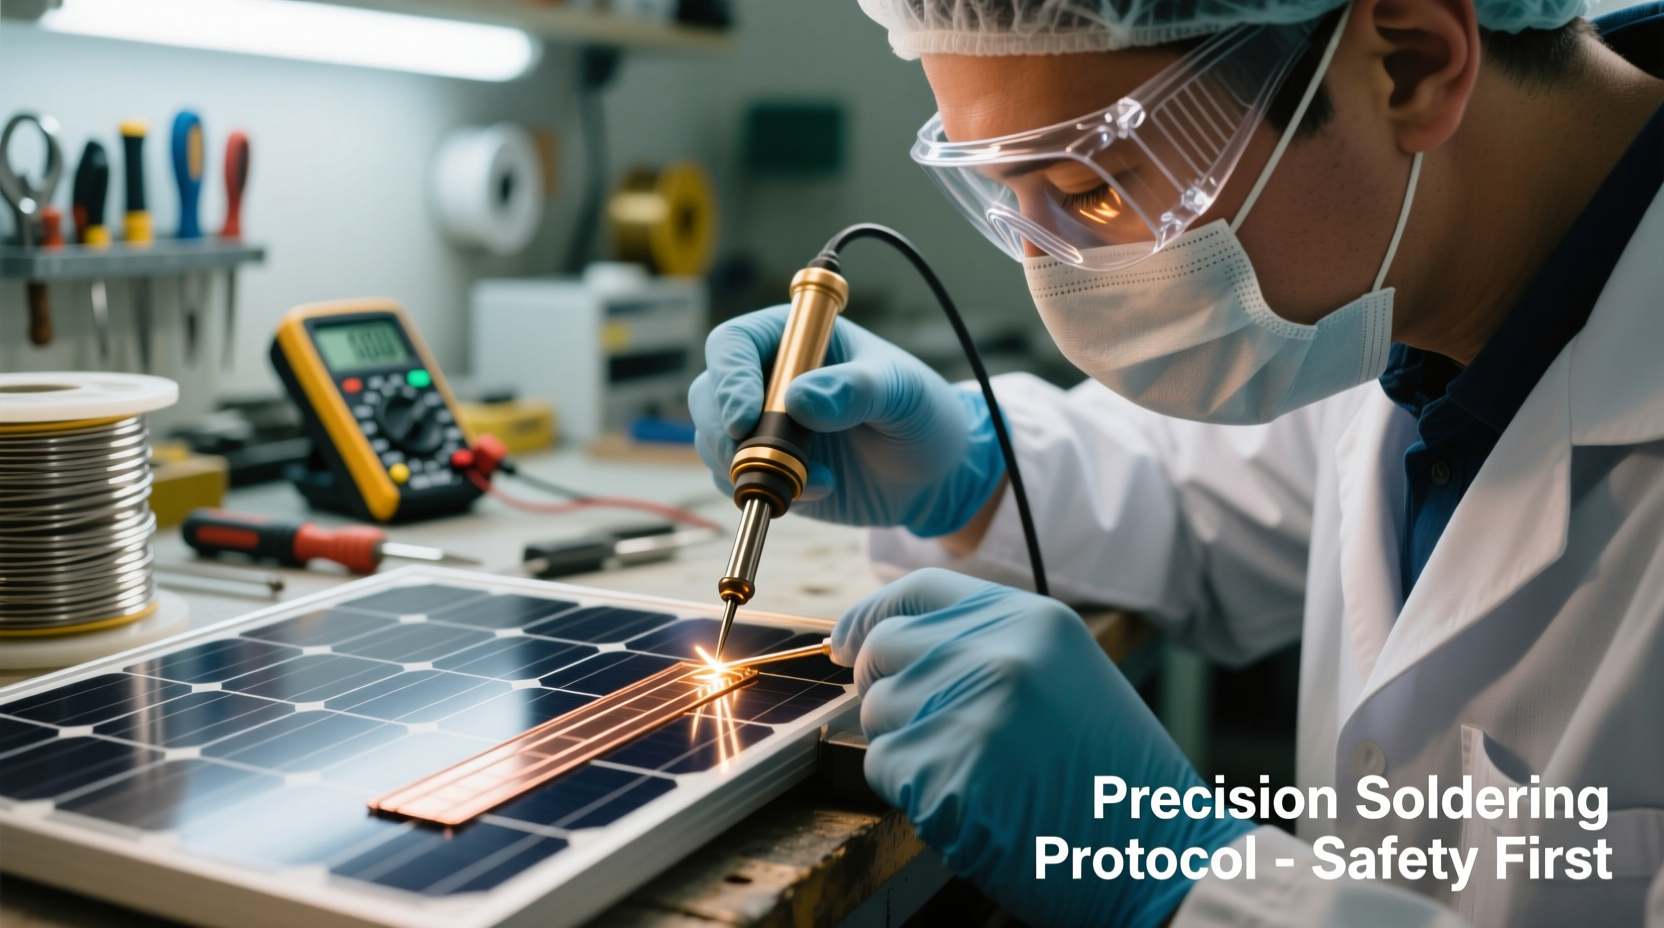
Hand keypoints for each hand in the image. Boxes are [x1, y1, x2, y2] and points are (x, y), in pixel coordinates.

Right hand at [688, 307, 1003, 535]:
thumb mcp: (903, 393)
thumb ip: (857, 390)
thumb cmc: (922, 414)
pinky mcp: (765, 467)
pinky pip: (736, 481)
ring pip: (713, 441)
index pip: (735, 344)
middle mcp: (767, 375)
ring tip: (817, 481)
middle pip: (709, 394)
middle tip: (768, 462)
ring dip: (750, 469)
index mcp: (796, 337)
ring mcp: (761, 424)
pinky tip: (818, 492)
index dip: (729, 378)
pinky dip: (766, 492)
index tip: (744, 420)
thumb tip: (800, 400)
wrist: (933, 474)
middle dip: (724, 433)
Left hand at [835, 569, 1253, 927]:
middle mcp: (998, 652)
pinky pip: (886, 770)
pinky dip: (912, 793)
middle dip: (884, 689)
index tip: (848, 640)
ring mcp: (970, 710)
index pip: (920, 591)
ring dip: (906, 748)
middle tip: (923, 728)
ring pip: (878, 715)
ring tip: (974, 772)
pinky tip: (971, 804)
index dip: (871, 614)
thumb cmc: (1112, 778)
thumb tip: (890, 643)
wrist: (1158, 856)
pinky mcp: (947, 772)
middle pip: (884, 650)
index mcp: (1031, 620)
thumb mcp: (1065, 676)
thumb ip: (988, 647)